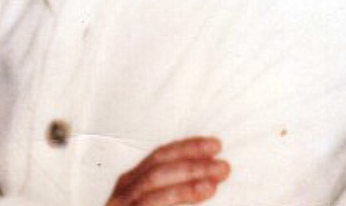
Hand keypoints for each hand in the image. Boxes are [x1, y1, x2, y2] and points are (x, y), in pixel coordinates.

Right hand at [106, 137, 229, 205]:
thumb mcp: (157, 204)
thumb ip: (174, 195)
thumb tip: (211, 181)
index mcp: (132, 185)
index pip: (160, 157)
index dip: (187, 148)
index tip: (215, 145)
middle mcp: (123, 194)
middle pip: (158, 167)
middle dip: (192, 163)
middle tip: (222, 166)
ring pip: (153, 185)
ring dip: (186, 183)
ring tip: (213, 184)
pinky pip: (149, 205)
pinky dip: (174, 198)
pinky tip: (198, 196)